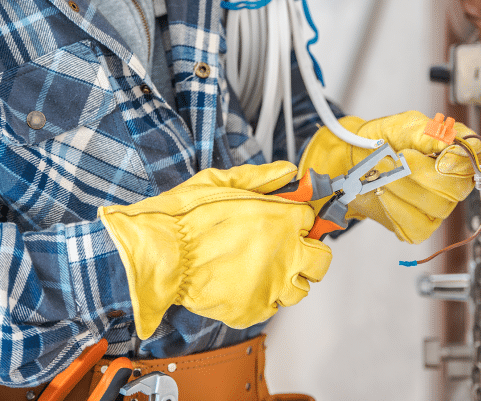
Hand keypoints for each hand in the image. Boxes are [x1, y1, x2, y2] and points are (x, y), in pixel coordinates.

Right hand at [98, 162, 331, 338]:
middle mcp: (284, 253)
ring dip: (288, 278)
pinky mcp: (254, 309)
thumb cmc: (185, 219)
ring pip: (301, 288)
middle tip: (288, 249)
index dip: (299, 221)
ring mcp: (271, 285)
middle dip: (308, 253)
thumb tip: (287, 172)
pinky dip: (263, 298)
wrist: (159, 253)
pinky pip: (273, 308)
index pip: (311, 220)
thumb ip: (260, 177)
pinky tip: (244, 284)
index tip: (291, 223)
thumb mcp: (221, 182)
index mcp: (281, 219)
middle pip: (320, 259)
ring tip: (263, 270)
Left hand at [298, 111, 480, 243]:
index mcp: (455, 153)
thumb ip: (427, 131)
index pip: (471, 160)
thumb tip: (449, 140)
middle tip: (392, 159)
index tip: (431, 154)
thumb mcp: (404, 125)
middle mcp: (453, 182)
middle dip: (417, 173)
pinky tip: (382, 193)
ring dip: (400, 187)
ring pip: (435, 206)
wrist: (355, 160)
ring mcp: (438, 207)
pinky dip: (394, 208)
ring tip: (381, 172)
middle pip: (454, 188)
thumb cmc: (383, 140)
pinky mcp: (420, 226)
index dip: (455, 159)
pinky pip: (417, 226)